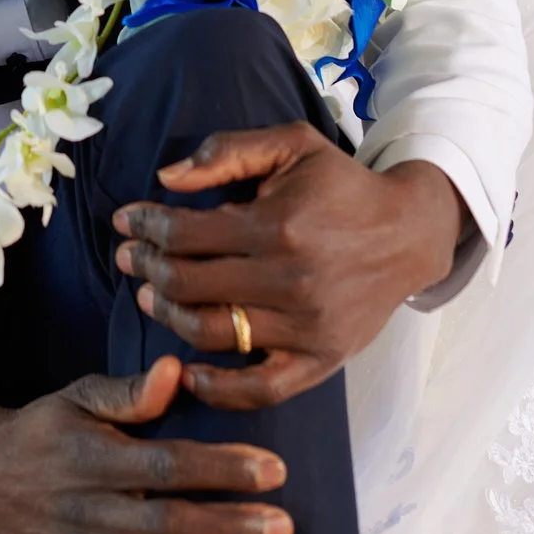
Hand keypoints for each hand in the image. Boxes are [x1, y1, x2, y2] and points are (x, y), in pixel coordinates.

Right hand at [0, 363, 290, 533]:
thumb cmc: (44, 428)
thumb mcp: (79, 395)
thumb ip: (130, 390)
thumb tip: (176, 371)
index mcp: (91, 458)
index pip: (165, 466)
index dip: (219, 469)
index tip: (271, 470)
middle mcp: (85, 510)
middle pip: (166, 525)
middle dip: (228, 527)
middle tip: (283, 527)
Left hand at [113, 127, 465, 411]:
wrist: (408, 233)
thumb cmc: (341, 186)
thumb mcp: (290, 145)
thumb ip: (226, 152)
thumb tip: (165, 178)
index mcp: (277, 225)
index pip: (185, 234)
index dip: (145, 226)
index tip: (125, 222)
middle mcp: (289, 280)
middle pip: (188, 284)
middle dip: (146, 267)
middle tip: (129, 258)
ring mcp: (305, 326)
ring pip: (212, 333)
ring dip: (168, 316)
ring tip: (149, 296)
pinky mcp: (321, 359)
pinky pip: (262, 388)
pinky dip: (220, 389)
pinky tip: (189, 372)